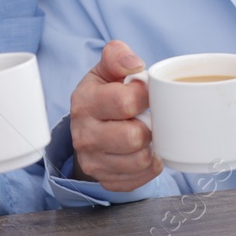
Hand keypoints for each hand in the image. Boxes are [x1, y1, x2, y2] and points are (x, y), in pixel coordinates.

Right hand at [69, 40, 161, 191]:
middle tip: (147, 117)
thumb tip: (134, 65)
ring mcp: (93, 161)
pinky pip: (142, 177)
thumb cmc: (103, 94)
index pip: (125, 101)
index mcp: (84, 103)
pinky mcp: (106, 180)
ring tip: (146, 133)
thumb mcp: (106, 70)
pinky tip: (143, 150)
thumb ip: (117, 56)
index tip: (145, 92)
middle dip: (149, 125)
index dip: (144, 95)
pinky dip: (150, 165)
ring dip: (151, 146)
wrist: (89, 128)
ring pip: (141, 160)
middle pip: (134, 137)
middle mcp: (84, 135)